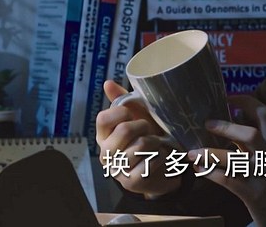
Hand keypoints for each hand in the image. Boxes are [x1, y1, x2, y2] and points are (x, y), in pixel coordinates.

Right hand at [95, 80, 181, 196]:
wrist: (162, 167)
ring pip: (141, 145)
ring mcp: (117, 170)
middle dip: (144, 126)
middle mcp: (106, 153)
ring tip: (156, 144)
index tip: (132, 114)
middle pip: (125, 130)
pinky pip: (151, 162)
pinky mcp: (132, 182)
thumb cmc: (147, 137)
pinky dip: (161, 157)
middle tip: (150, 129)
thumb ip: (122, 100)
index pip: (103, 118)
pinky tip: (160, 157)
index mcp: (103, 136)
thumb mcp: (136, 117)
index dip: (122, 112)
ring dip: (156, 142)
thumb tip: (107, 83)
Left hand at [189, 95, 265, 226]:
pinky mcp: (252, 195)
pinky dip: (210, 173)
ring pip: (234, 160)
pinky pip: (228, 181)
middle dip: (227, 128)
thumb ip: (256, 140)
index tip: (229, 97)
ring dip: (210, 154)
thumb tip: (236, 115)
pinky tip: (198, 168)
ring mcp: (262, 177)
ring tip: (192, 153)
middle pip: (252, 135)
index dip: (247, 102)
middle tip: (207, 124)